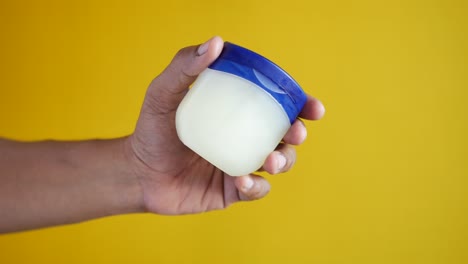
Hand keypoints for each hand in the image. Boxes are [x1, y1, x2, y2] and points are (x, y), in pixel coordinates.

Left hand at [125, 36, 324, 214]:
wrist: (137, 172)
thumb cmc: (152, 130)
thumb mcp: (163, 92)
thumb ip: (185, 66)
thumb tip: (217, 42)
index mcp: (237, 114)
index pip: (276, 107)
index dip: (301, 106)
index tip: (312, 107)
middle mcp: (244, 138)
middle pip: (285, 136)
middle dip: (298, 135)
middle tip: (294, 133)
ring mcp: (240, 164)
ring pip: (278, 164)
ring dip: (283, 161)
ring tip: (269, 160)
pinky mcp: (232, 191)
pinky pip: (255, 190)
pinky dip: (256, 186)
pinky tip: (243, 181)